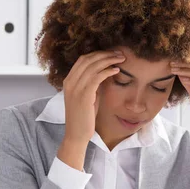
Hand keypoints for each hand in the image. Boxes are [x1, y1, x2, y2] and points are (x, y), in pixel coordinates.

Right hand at [58, 50, 124, 169]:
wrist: (76, 134)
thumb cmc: (84, 117)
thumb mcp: (87, 96)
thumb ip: (92, 83)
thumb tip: (105, 72)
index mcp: (69, 80)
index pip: (83, 59)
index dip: (98, 54)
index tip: (112, 53)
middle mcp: (70, 82)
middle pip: (88, 59)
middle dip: (105, 54)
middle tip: (119, 53)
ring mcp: (75, 88)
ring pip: (93, 66)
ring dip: (109, 60)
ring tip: (121, 59)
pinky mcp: (83, 95)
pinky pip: (96, 77)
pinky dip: (107, 71)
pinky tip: (117, 70)